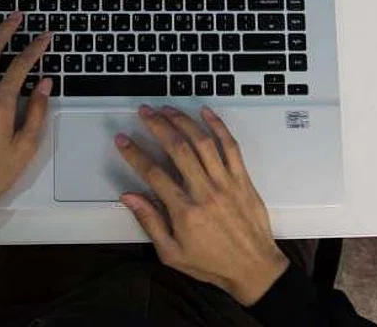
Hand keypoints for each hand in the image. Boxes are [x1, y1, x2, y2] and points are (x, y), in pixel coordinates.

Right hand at [115, 106, 288, 305]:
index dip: (134, 153)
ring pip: (202, 142)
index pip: (153, 173)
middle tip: (145, 112)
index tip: (123, 140)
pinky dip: (218, 126)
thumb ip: (150, 222)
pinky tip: (206, 112)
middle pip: (177, 149)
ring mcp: (226, 183)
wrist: (253, 269)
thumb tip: (130, 197)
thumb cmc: (212, 263)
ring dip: (183, 121)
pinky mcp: (242, 179)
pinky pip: (231, 146)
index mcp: (185, 212)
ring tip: (167, 109)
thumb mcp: (172, 253)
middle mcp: (205, 192)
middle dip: (158, 126)